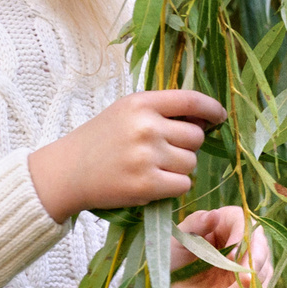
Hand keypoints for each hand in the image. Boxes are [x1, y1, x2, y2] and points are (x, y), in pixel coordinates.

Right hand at [28, 90, 227, 220]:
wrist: (67, 172)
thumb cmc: (100, 140)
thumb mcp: (125, 112)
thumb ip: (161, 111)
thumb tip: (205, 120)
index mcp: (141, 103)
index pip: (191, 101)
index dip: (212, 109)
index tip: (219, 117)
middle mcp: (146, 127)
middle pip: (195, 137)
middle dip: (186, 146)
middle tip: (164, 152)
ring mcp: (146, 156)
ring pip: (191, 163)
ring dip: (179, 168)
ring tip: (153, 167)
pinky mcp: (146, 184)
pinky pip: (183, 185)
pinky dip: (173, 186)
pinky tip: (153, 182)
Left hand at [169, 205, 275, 287]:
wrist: (175, 283)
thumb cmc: (177, 253)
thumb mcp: (180, 238)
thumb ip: (195, 224)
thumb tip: (213, 215)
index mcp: (233, 221)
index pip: (247, 227)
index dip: (243, 242)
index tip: (230, 258)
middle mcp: (249, 241)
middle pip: (259, 255)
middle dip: (250, 272)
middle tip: (243, 284)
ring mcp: (252, 266)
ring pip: (258, 281)